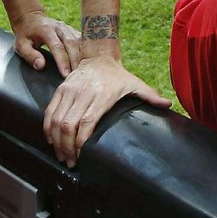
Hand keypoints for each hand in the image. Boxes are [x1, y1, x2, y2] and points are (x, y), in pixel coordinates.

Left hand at [12, 11, 81, 76]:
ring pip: (79, 42)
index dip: (62, 61)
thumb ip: (30, 55)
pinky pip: (82, 40)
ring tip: (85, 70)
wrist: (31, 18)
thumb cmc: (26, 34)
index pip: (57, 47)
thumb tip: (41, 66)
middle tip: (78, 76)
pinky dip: (86, 51)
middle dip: (76, 60)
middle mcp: (60, 28)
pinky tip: (88, 61)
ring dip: (83, 56)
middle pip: (72, 43)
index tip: (65, 74)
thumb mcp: (21, 45)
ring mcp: (68, 28)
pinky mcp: (72, 30)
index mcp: (47, 31)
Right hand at [43, 45, 170, 167]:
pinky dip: (48, 128)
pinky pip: (49, 111)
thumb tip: (168, 104)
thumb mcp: (135, 83)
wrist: (98, 55)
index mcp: (102, 95)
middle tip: (70, 162)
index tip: (80, 155)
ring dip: (56, 141)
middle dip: (67, 147)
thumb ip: (150, 96)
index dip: (80, 141)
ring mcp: (69, 91)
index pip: (86, 122)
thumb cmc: (117, 75)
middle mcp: (83, 93)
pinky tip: (51, 140)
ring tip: (61, 155)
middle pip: (68, 125)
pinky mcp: (60, 90)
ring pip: (57, 120)